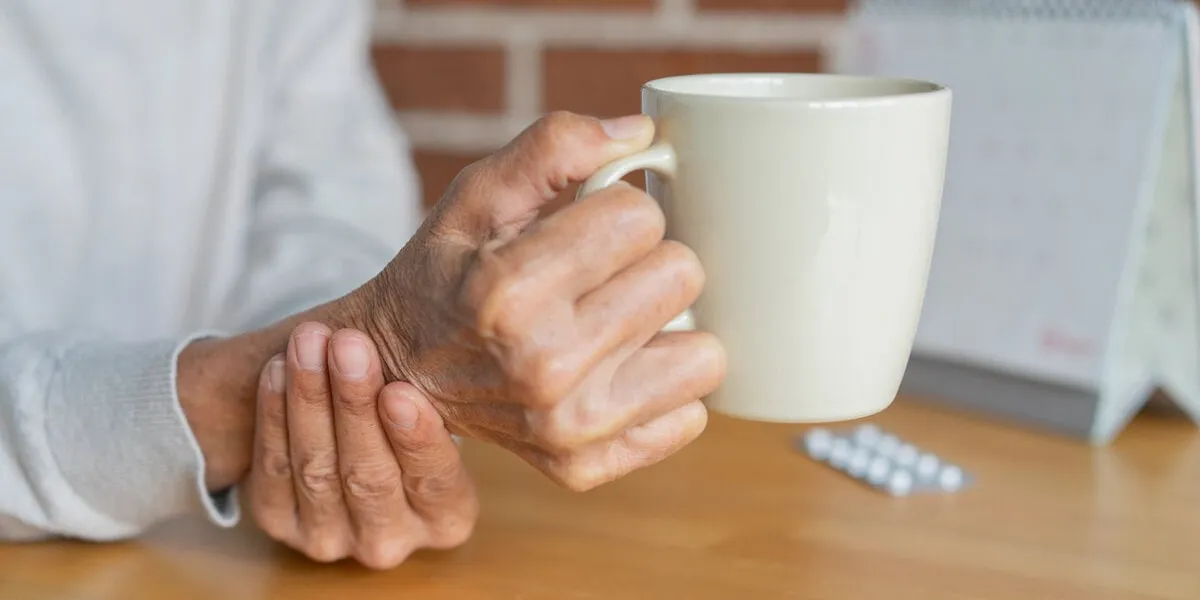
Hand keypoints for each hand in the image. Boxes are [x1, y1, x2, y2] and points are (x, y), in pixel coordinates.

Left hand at [246, 322, 477, 568]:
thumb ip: (437, 387)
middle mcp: (390, 541)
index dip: (416, 439)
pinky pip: (274, 469)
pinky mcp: (281, 523)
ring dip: (309, 400)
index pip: (435, 482)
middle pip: (369, 476)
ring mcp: (331, 539)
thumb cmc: (406, 411)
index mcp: (447, 519)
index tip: (398, 391)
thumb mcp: (435, 406)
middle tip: (348, 345)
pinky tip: (278, 370)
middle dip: (354, 405)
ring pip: (317, 470)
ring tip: (309, 343)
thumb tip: (465, 324)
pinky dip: (274, 416)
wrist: (349, 436)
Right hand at [341, 111, 726, 490]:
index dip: (619, 210)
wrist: (400, 370)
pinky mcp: (588, 465)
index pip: (642, 217)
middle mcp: (542, 366)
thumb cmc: (446, 273)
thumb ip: (554, 147)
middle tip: (602, 276)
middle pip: (682, 276)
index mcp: (508, 290)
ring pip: (706, 353)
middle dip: (648, 262)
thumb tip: (640, 134)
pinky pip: (691, 415)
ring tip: (616, 323)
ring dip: (668, 329)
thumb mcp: (477, 195)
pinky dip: (661, 388)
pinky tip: (615, 371)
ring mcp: (569, 427)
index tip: (586, 228)